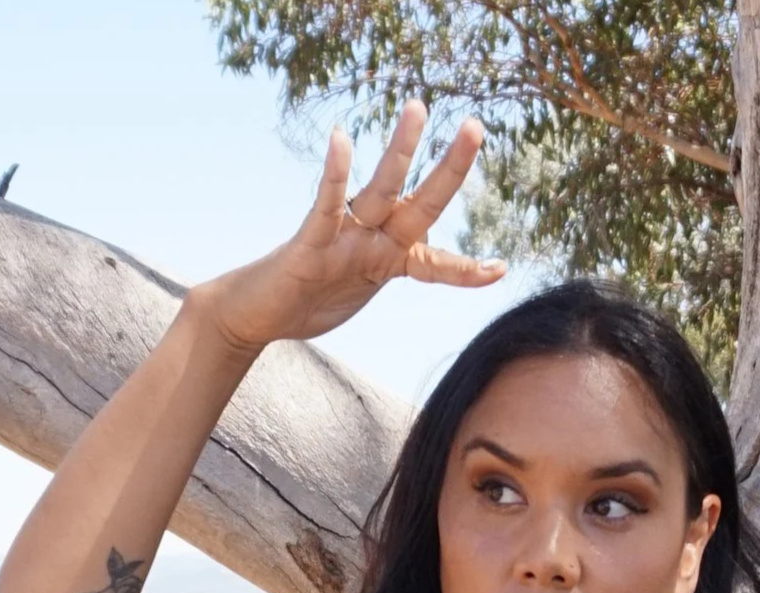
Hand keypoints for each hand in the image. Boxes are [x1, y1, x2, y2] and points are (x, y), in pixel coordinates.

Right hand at [191, 98, 505, 353]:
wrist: (258, 315)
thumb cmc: (309, 300)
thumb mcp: (360, 289)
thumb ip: (389, 268)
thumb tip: (421, 250)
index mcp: (388, 258)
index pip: (436, 261)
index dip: (466, 270)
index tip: (500, 269)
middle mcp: (371, 240)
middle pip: (420, 202)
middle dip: (450, 170)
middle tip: (476, 127)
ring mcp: (343, 237)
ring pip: (379, 190)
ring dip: (399, 152)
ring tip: (417, 109)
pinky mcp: (310, 243)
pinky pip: (325, 206)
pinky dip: (334, 174)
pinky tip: (341, 139)